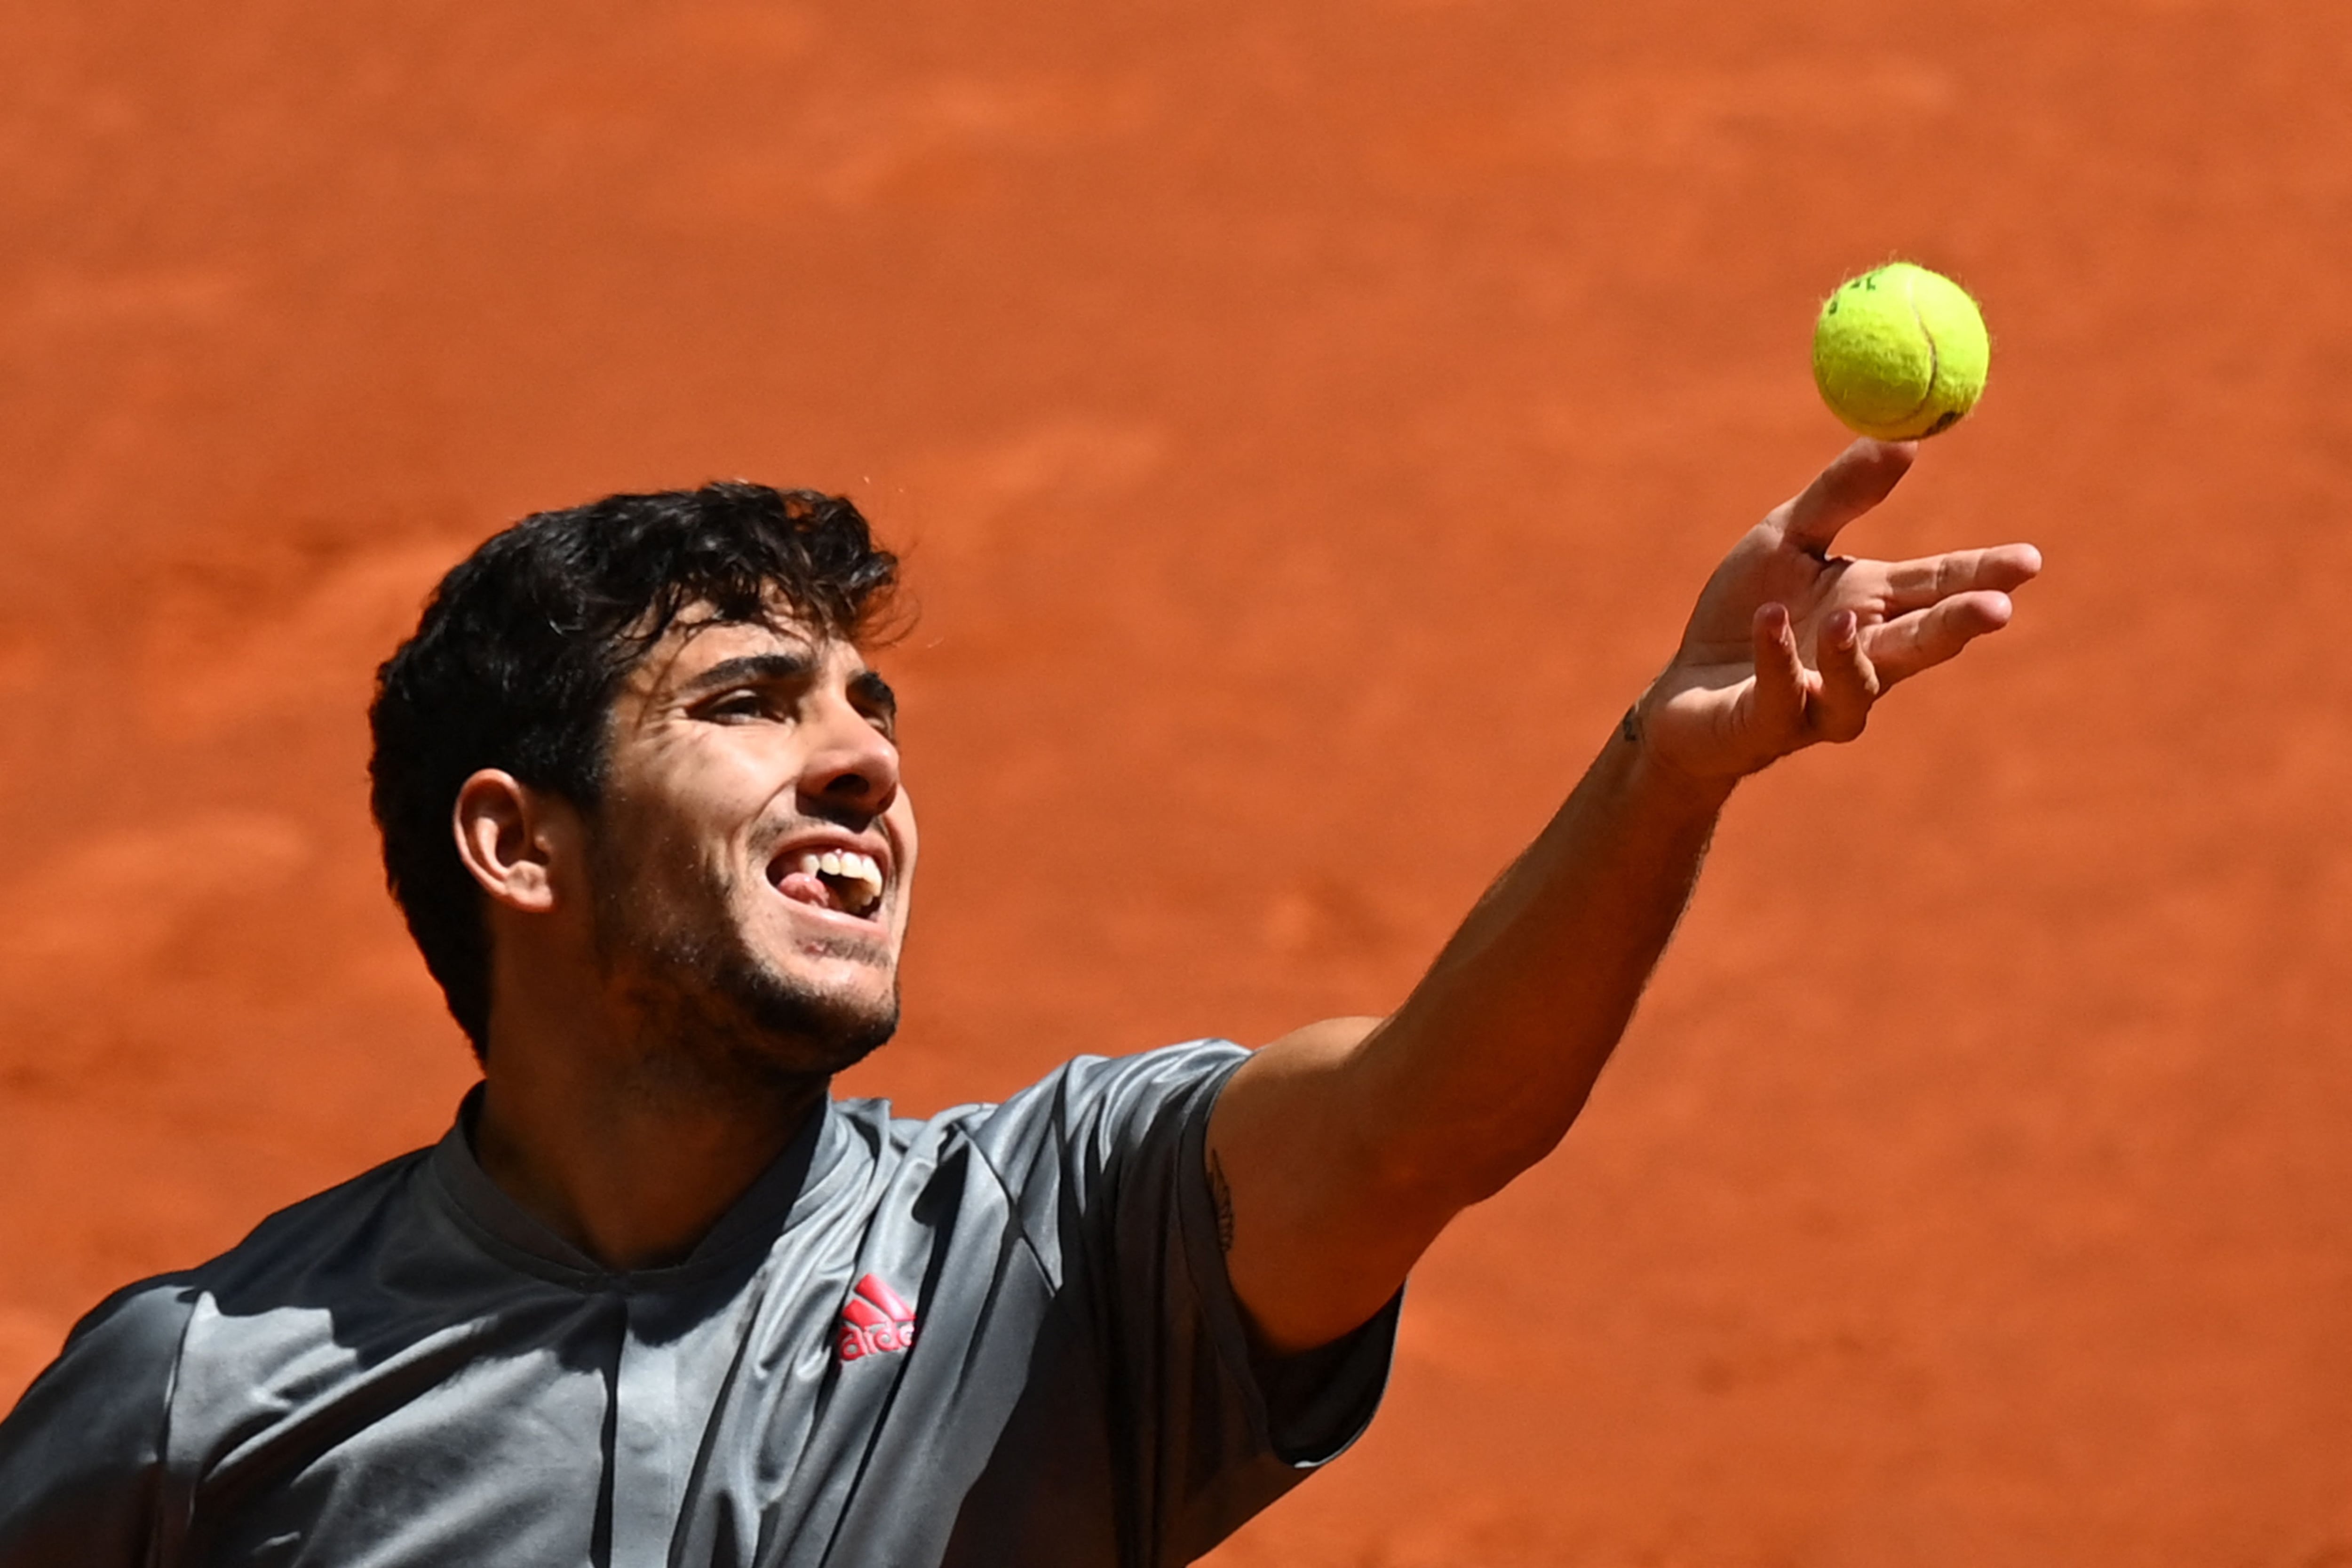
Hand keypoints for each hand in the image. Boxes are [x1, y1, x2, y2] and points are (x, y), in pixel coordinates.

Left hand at [1638, 439, 2041, 781]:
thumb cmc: (1745, 610)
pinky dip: (1778, 658)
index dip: (1984, 575)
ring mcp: (1820, 700)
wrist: (1686, 688)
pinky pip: (1781, 695)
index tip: (2029, 560)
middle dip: (1958, 626)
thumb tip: (1905, 438)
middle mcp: (1862, 660)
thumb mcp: (1788, 538)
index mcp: (1874, 608)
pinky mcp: (1769, 725)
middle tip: (1997, 608)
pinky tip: (1770, 620)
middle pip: (1919, 643)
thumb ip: (1840, 495)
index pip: (1938, 587)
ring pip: (1858, 688)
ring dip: (1856, 653)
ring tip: (1847, 616)